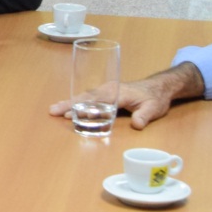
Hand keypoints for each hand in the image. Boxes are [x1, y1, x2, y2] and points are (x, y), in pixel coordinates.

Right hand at [48, 65, 198, 130]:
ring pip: (84, 96)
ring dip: (69, 103)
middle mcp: (108, 89)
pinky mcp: (105, 93)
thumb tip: (137, 124)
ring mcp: (105, 90)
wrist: (159, 87)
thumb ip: (144, 116)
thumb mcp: (154, 108)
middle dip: (68, 104)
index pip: (97, 100)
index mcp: (117, 92)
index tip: (71, 114)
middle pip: (85, 97)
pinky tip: (68, 108)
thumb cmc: (155, 98)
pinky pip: (88, 97)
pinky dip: (76, 102)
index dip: (84, 108)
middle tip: (53, 111)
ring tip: (54, 110)